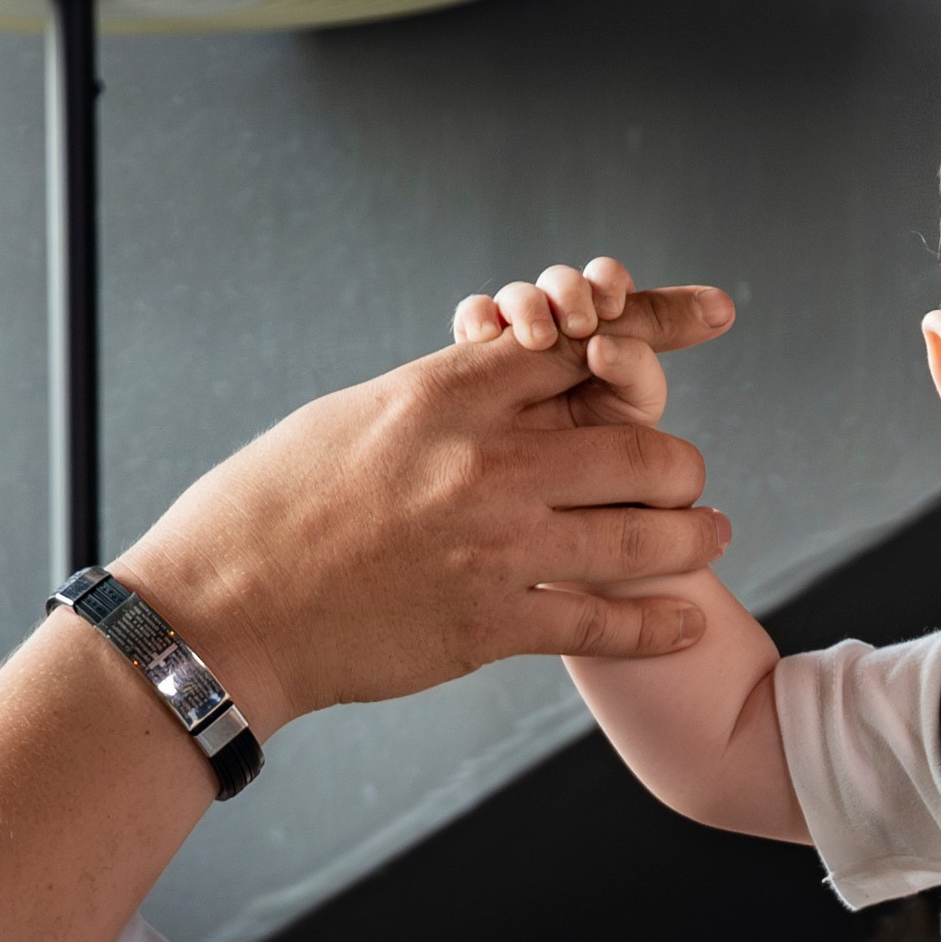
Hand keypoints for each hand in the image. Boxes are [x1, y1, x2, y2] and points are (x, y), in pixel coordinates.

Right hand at [117, 286, 734, 738]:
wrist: (224, 608)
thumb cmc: (272, 504)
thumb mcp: (356, 415)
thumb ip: (441, 396)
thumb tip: (490, 372)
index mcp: (453, 391)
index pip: (584, 339)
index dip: (658, 325)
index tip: (716, 316)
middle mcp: (488, 461)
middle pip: (641, 443)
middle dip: (678, 464)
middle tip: (688, 481)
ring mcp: (496, 545)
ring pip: (642, 534)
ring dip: (692, 538)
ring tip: (712, 536)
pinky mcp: (491, 623)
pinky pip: (605, 622)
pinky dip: (658, 625)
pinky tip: (687, 625)